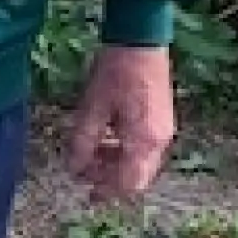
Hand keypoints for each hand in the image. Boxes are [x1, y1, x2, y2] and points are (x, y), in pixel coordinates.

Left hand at [67, 44, 176, 199]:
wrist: (140, 41)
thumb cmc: (114, 73)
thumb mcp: (92, 108)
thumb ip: (83, 142)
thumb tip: (73, 169)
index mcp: (144, 141)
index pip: (128, 183)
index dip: (107, 192)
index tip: (88, 195)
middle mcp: (160, 141)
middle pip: (137, 176)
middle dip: (110, 179)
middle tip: (84, 173)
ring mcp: (164, 130)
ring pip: (140, 162)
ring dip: (115, 164)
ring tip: (90, 154)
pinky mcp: (161, 119)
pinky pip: (143, 147)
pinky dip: (124, 150)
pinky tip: (105, 139)